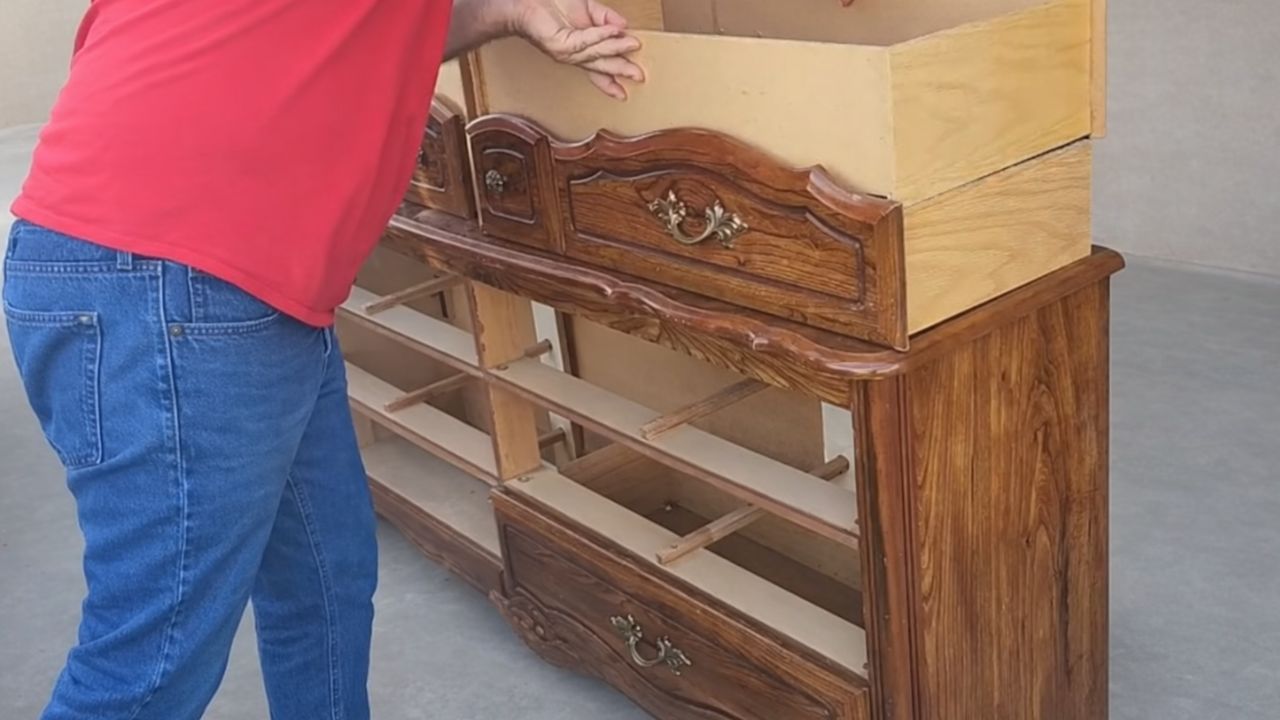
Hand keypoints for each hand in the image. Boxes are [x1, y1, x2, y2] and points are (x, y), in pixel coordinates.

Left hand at [508, 0, 644, 99]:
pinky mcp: (560, 45)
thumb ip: (606, 17)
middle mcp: (574, 55)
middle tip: (639, 75)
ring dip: (616, 48)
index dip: (613, 80)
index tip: (625, 93)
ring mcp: (567, 52)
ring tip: (634, 45)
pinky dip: (601, 36)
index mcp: (582, 49)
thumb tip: (624, 26)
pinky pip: (585, 41)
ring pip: (597, 53)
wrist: (528, 1)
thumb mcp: (588, 9)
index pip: (600, 68)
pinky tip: (615, 31)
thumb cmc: (553, 5)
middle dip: (621, 70)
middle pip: (601, 66)